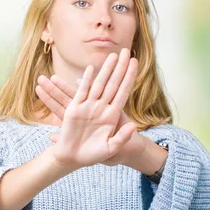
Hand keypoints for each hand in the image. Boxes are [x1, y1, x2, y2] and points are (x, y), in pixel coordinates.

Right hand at [48, 49, 139, 168]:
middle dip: (120, 67)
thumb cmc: (94, 154)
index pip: (123, 91)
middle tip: (126, 50)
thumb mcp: (111, 148)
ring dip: (105, 69)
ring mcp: (89, 106)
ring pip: (98, 84)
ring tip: (112, 55)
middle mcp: (102, 107)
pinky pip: (81, 92)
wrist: (74, 158)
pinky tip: (91, 69)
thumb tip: (133, 126)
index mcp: (112, 115)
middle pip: (113, 83)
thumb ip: (121, 137)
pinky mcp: (75, 108)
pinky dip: (86, 81)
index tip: (135, 63)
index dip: (129, 77)